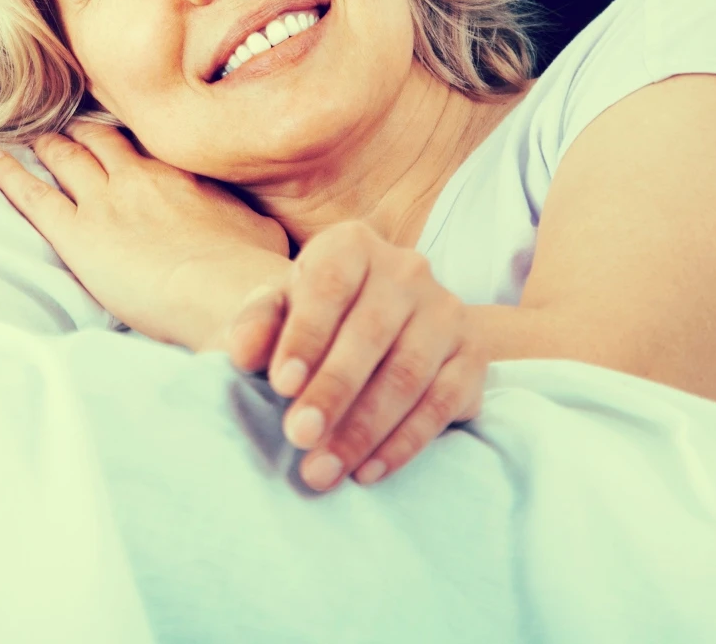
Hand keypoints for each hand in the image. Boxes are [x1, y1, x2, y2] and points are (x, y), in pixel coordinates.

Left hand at [0, 121, 290, 346]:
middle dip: (82, 133)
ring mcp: (104, 201)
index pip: (144, 143)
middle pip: (99, 140)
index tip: (116, 135)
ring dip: (47, 145)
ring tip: (32, 138)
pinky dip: (8, 176)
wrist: (227, 294)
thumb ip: (246, 216)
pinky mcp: (76, 233)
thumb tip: (253, 221)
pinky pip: (32, 196)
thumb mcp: (263, 231)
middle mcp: (138, 175)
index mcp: (181, 171)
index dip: (126, 139)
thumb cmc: (252, 272)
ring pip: (64, 157)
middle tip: (68, 129)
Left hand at [214, 221, 485, 492]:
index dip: (305, 336)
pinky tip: (368, 470)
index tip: (280, 386)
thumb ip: (255, 326)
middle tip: (299, 438)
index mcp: (352, 245)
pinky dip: (404, 443)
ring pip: (407, 375)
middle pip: (370, 335)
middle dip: (332, 392)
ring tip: (323, 468)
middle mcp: (407, 269)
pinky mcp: (473, 354)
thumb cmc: (310, 319)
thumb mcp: (276, 311)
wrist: (363, 328)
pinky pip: (442, 404)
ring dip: (364, 430)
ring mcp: (446, 311)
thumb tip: (242, 353)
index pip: (329, 286)